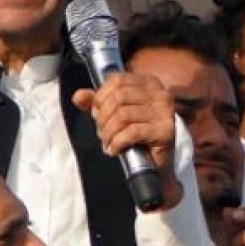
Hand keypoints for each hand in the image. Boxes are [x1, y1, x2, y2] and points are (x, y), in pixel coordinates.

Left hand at [72, 72, 181, 208]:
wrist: (155, 165)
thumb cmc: (134, 135)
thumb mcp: (113, 114)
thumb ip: (96, 103)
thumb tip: (78, 96)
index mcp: (148, 83)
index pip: (118, 80)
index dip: (101, 97)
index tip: (97, 113)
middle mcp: (160, 93)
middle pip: (119, 98)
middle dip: (103, 117)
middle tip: (101, 132)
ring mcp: (165, 111)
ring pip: (123, 116)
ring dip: (108, 132)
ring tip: (108, 142)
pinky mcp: (166, 131)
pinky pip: (132, 132)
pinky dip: (117, 142)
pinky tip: (115, 150)